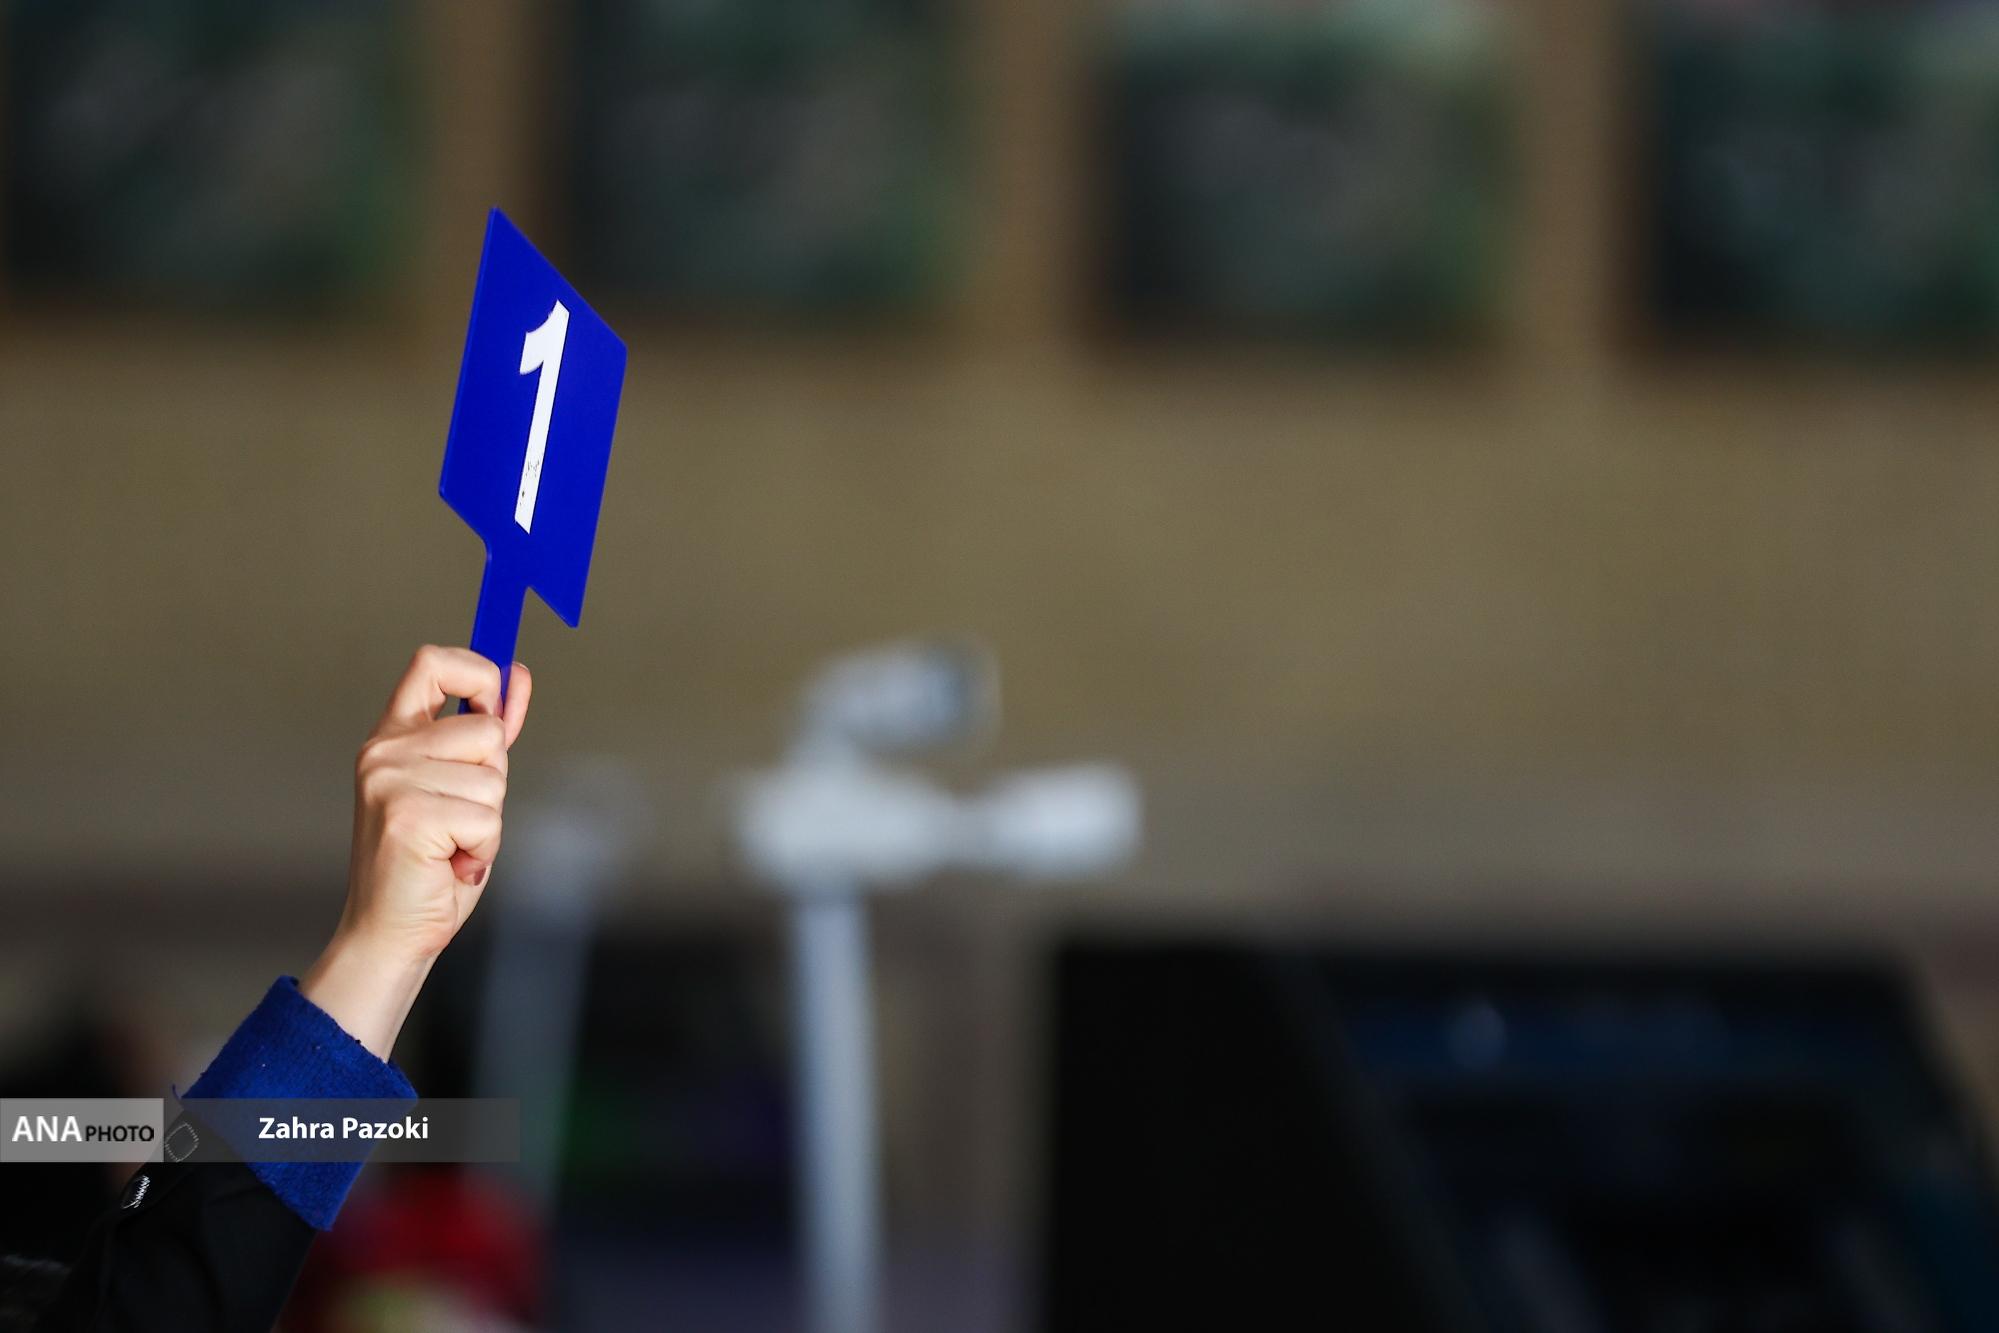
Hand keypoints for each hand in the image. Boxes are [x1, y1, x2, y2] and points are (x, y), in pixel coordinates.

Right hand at [302, 646, 531, 1057]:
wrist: (391, 932)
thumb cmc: (430, 863)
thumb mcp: (462, 785)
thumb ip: (485, 731)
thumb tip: (519, 675)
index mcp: (392, 736)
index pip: (432, 662)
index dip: (478, 672)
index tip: (500, 699)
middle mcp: (384, 751)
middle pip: (486, 728)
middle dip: (494, 779)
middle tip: (459, 818)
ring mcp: (391, 781)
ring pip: (494, 777)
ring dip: (489, 821)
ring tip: (452, 844)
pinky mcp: (408, 815)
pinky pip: (488, 817)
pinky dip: (483, 847)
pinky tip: (450, 863)